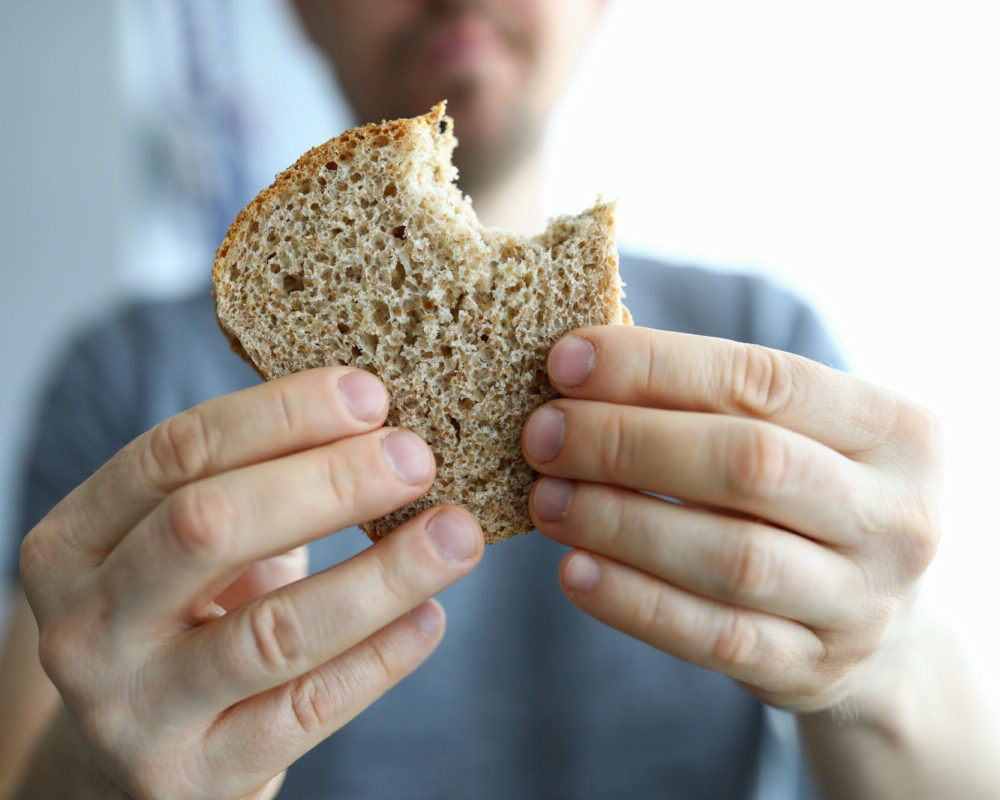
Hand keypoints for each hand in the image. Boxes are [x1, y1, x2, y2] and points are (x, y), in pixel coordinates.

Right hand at [19, 367, 482, 799]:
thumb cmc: (182, 623)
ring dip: (382, 574)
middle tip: (417, 456)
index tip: (371, 394)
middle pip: (208, 526)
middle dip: (328, 481)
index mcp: (73, 543)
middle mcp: (86, 626)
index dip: (279, 415)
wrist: (131, 763)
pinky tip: (431, 615)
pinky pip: (307, 708)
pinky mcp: (195, 776)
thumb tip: (381, 428)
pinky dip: (381, 656)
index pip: (174, 452)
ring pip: (273, 629)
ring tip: (457, 534)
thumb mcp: (182, 551)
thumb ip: (250, 489)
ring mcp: (133, 711)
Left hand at [522, 327, 940, 712]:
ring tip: (547, 501)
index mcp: (897, 431)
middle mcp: (896, 517)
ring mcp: (863, 603)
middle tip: (541, 435)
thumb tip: (578, 369)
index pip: (765, 380)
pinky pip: (715, 637)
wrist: (878, 626)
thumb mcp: (795, 437)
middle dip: (627, 442)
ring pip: (730, 557)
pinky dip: (635, 602)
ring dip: (620, 522)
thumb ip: (710, 400)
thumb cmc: (805, 498)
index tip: (565, 362)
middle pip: (748, 463)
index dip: (655, 367)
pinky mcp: (814, 669)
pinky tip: (574, 572)